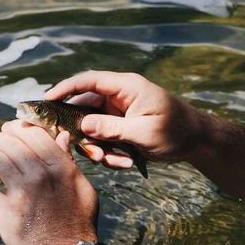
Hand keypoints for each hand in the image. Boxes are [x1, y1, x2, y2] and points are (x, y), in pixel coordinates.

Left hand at [0, 120, 98, 244]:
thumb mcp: (82, 188)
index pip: (35, 135)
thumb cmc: (79, 223)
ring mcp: (23, 194)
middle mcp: (42, 176)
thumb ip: (69, 161)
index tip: (8, 130)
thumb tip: (62, 136)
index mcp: (61, 168)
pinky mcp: (7, 214)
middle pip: (12, 143)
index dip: (18, 129)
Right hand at [44, 71, 208, 167]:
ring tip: (113, 161)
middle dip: (79, 131)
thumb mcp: (144, 131)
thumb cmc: (177, 130)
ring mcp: (118, 113)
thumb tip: (83, 126)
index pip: (88, 81)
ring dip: (97, 147)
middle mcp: (118, 97)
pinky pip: (103, 140)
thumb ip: (112, 129)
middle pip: (84, 108)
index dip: (65, 88)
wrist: (197, 141)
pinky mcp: (120, 128)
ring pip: (92, 129)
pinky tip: (125, 163)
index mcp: (125, 87)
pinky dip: (109, 154)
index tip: (47, 100)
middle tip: (78, 149)